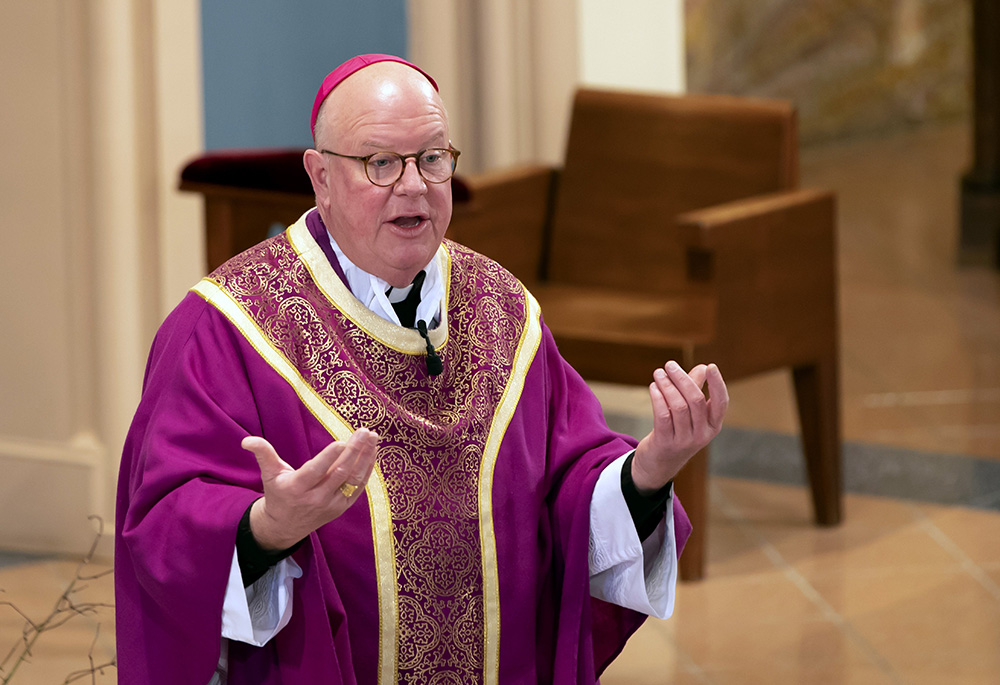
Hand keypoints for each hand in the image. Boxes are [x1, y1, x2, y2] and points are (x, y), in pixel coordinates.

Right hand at [242, 428, 378, 549]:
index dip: (329, 457)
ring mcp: (331, 504)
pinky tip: (373, 453)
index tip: (342, 441)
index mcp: (296, 488)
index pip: (316, 471)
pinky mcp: (342, 507)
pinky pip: (358, 488)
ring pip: (353, 480)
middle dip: (354, 451)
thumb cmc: (278, 494)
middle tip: (365, 432)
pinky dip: (367, 470)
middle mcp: (316, 498)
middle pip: (339, 473)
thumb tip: (247, 440)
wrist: (285, 527)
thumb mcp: (269, 474)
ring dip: (365, 458)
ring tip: (374, 438)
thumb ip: (263, 454)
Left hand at [632, 361, 727, 493]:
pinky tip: (653, 387)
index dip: (717, 384)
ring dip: (667, 386)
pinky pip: (663, 416)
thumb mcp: (690, 414)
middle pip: (696, 400)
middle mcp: (702, 434)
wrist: (659, 464)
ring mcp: (685, 441)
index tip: (710, 366)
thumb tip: (703, 367)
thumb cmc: (677, 432)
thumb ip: (697, 389)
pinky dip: (658, 398)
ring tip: (658, 373)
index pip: (721, 402)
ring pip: (678, 406)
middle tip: (669, 365)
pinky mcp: (666, 443)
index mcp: (713, 425)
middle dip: (682, 379)